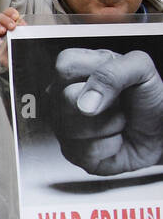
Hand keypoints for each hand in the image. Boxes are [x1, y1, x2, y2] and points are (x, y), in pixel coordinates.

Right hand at [0, 6, 23, 66]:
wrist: (19, 64)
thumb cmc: (22, 51)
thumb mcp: (25, 38)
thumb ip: (23, 30)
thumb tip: (20, 23)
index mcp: (11, 23)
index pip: (8, 12)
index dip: (11, 13)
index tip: (16, 17)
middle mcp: (1, 27)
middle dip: (5, 20)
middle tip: (12, 27)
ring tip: (3, 31)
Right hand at [52, 48, 162, 174]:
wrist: (160, 132)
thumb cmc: (147, 99)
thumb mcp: (141, 70)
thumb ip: (113, 72)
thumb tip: (85, 103)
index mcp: (78, 71)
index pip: (66, 65)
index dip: (94, 75)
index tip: (114, 81)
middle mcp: (66, 97)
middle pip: (67, 98)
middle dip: (106, 104)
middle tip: (118, 104)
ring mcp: (65, 125)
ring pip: (73, 127)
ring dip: (110, 126)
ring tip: (118, 122)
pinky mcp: (72, 152)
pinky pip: (84, 150)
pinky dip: (110, 146)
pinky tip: (114, 139)